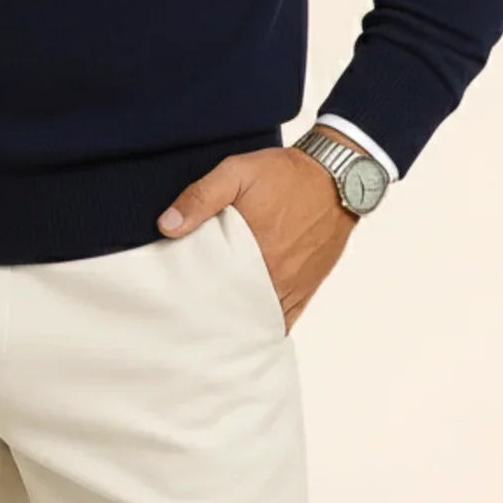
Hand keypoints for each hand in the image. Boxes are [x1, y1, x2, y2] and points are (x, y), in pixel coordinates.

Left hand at [154, 144, 361, 334]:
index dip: (193, 299)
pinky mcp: (306, 287)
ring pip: (258, 318)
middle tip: (188, 316)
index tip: (176, 302)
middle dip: (212, 315)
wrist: (335, 177)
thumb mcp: (237, 172)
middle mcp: (275, 275)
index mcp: (253, 251)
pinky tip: (247, 330)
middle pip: (235, 309)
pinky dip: (265, 326)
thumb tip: (167, 226)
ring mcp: (292, 285)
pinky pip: (284, 319)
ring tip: (212, 325)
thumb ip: (201, 197)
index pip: (214, 290)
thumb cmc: (285, 174)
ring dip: (237, 322)